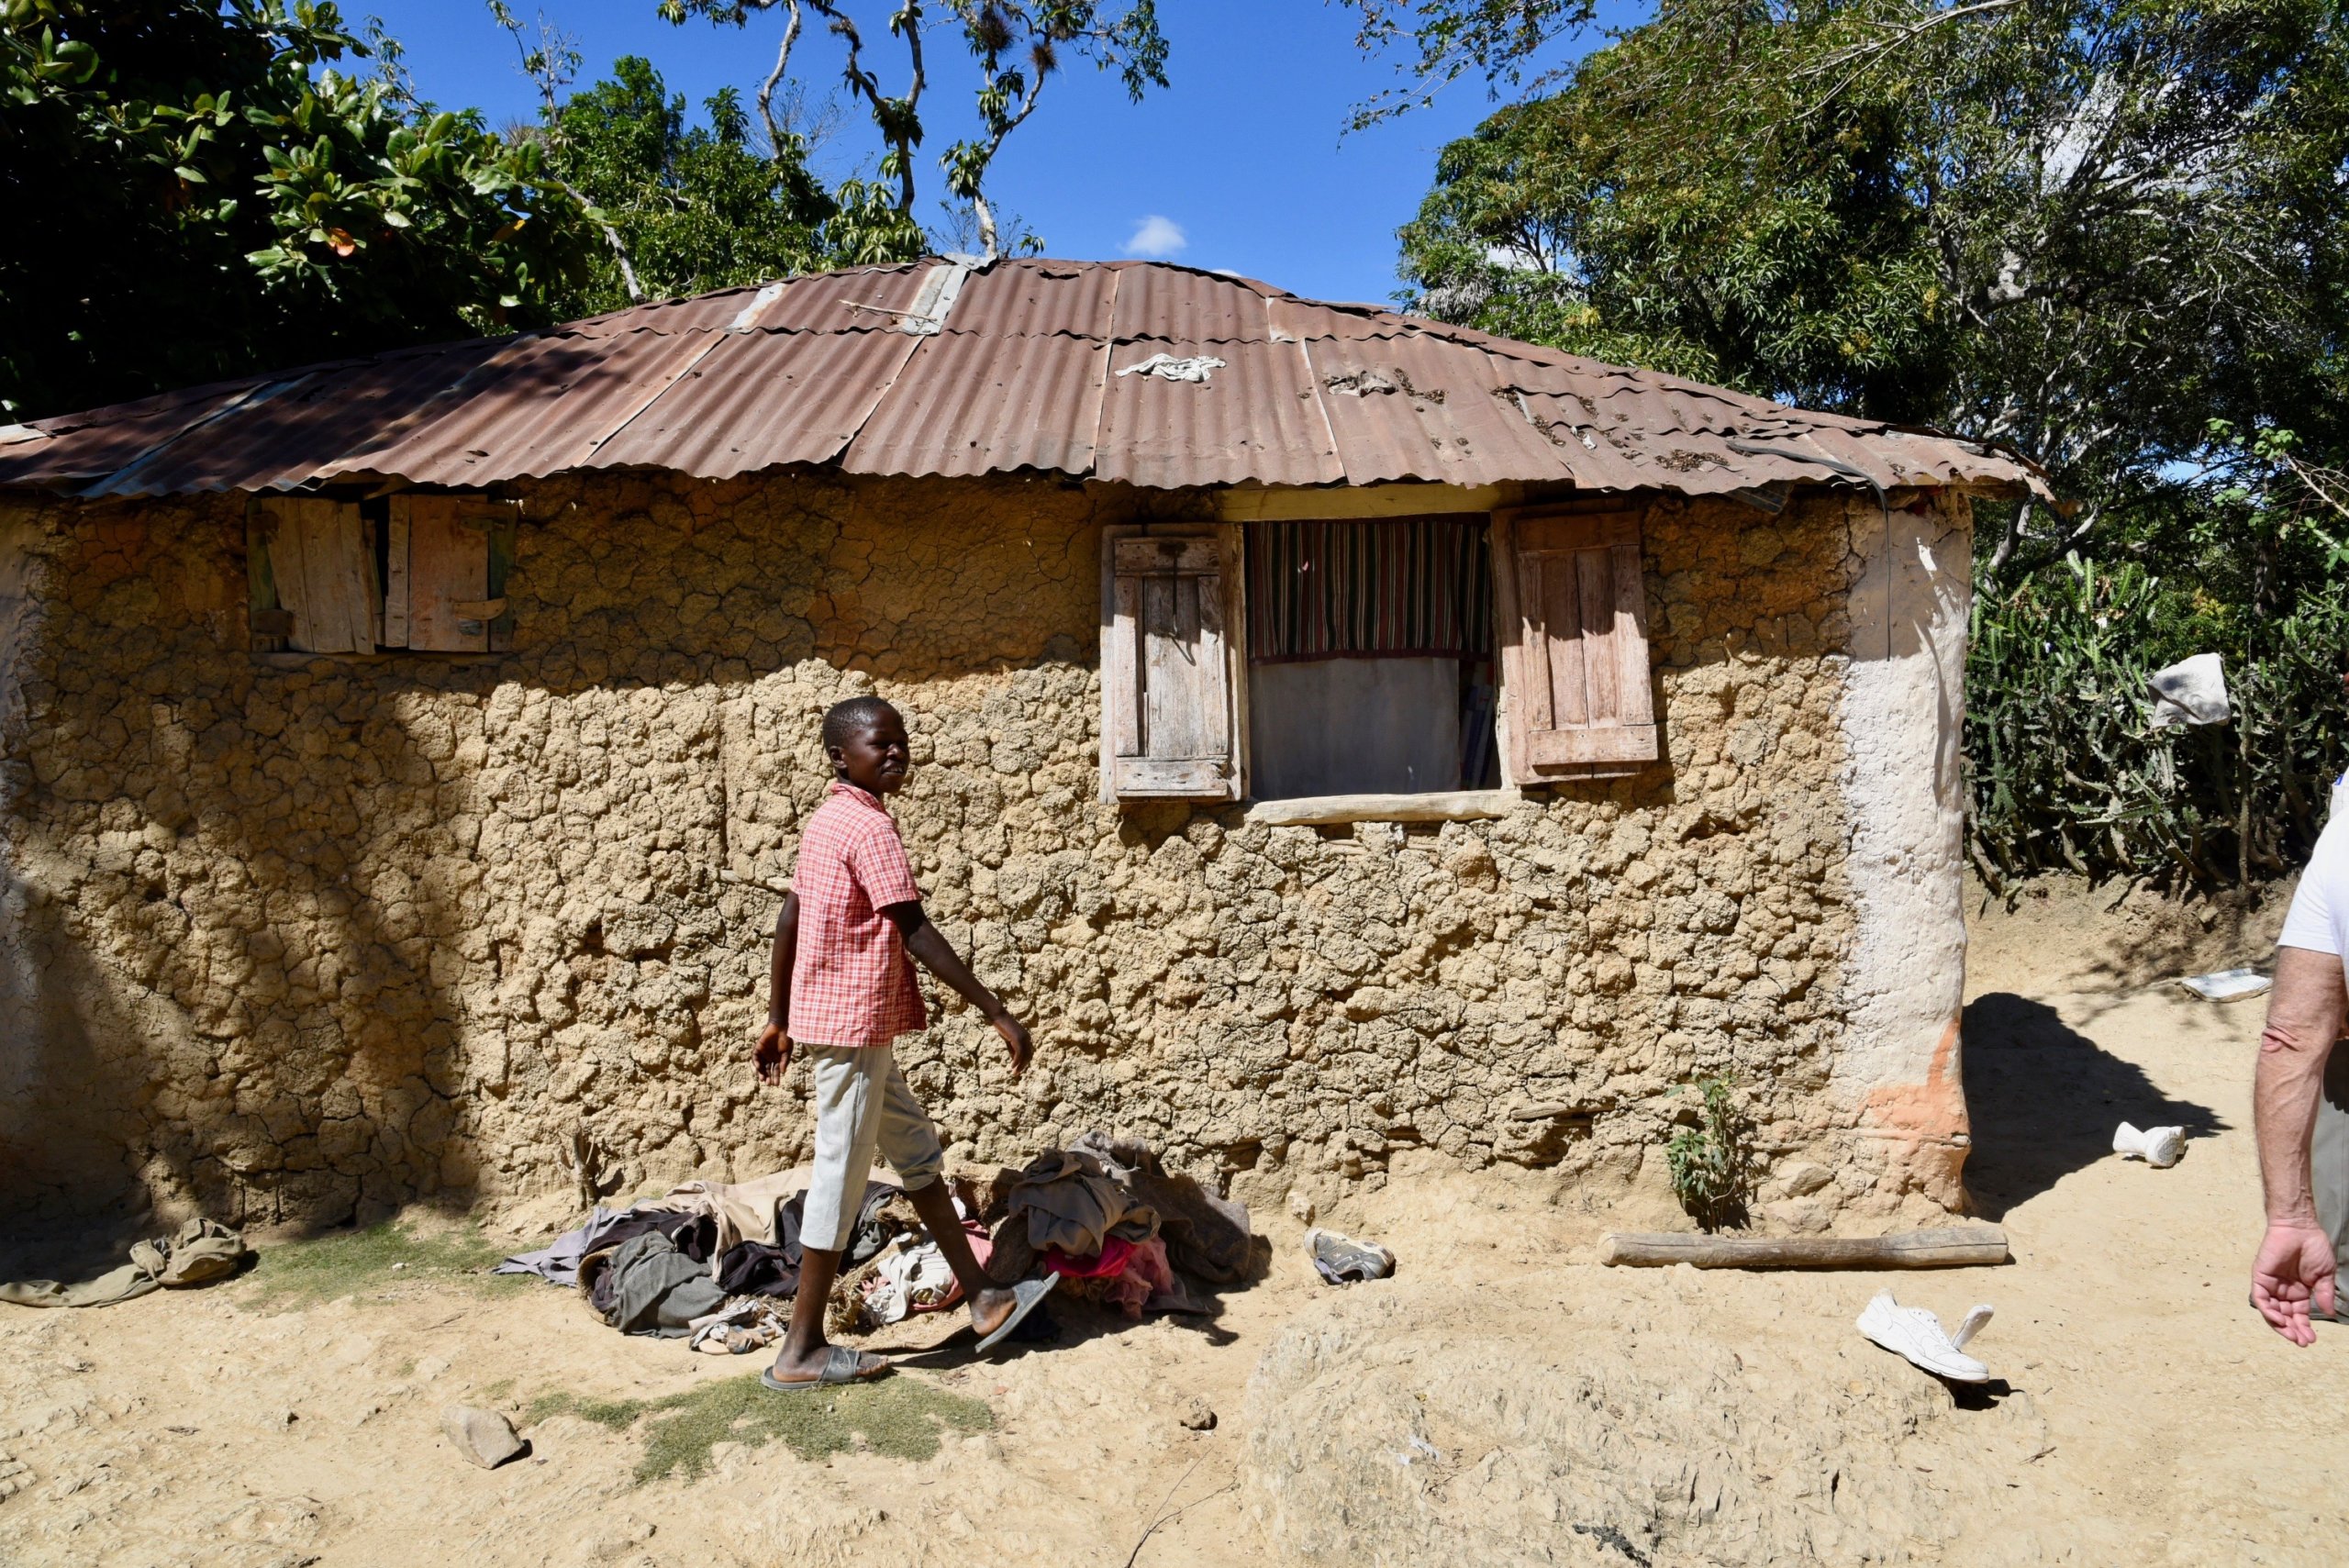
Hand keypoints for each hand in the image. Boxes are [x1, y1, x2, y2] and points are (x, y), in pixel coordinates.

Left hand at [754, 1021, 790, 1085]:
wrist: (780, 1027)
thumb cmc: (786, 1039)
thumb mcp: (787, 1052)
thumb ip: (784, 1062)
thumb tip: (783, 1073)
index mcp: (777, 1060)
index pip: (775, 1071)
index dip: (775, 1077)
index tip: (776, 1084)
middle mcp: (769, 1058)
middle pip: (767, 1070)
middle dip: (768, 1077)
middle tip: (768, 1083)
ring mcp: (763, 1054)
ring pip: (760, 1066)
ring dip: (761, 1072)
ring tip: (762, 1078)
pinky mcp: (758, 1048)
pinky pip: (755, 1057)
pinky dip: (756, 1062)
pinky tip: (759, 1067)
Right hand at [990, 1012, 1033, 1076]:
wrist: (998, 1015)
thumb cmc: (1002, 1026)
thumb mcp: (1008, 1040)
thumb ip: (1012, 1049)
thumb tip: (1015, 1060)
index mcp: (1026, 1037)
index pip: (1028, 1053)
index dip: (1024, 1062)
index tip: (1018, 1069)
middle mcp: (1027, 1038)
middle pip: (1028, 1056)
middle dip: (1023, 1066)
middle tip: (1016, 1074)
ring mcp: (1023, 1038)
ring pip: (1024, 1056)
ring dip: (1020, 1065)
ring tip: (1014, 1072)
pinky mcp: (1018, 1038)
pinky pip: (1019, 1053)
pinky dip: (1016, 1061)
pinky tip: (1012, 1066)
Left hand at [2251, 1220, 2337, 1345]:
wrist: (2301, 1228)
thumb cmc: (2314, 1248)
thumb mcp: (2324, 1275)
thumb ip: (2323, 1294)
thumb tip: (2329, 1313)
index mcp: (2299, 1292)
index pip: (2299, 1315)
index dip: (2304, 1328)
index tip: (2311, 1340)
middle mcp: (2284, 1291)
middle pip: (2285, 1317)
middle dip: (2293, 1331)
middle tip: (2301, 1342)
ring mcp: (2271, 1285)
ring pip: (2272, 1311)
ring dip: (2281, 1325)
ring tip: (2292, 1335)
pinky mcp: (2260, 1277)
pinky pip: (2261, 1298)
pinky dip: (2268, 1311)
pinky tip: (2279, 1320)